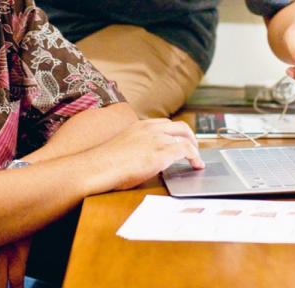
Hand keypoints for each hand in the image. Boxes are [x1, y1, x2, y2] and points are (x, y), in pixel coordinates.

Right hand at [83, 119, 203, 190]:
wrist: (98, 167)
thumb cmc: (103, 163)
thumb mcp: (121, 148)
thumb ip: (134, 147)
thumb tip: (139, 158)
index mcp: (139, 126)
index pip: (164, 124)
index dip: (175, 133)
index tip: (178, 140)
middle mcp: (151, 129)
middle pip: (180, 126)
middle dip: (190, 137)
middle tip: (193, 148)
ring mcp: (158, 139)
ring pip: (186, 137)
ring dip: (195, 148)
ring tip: (197, 159)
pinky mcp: (163, 152)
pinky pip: (187, 150)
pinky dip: (195, 157)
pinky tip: (197, 165)